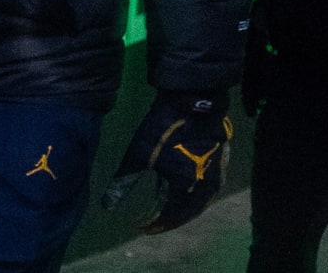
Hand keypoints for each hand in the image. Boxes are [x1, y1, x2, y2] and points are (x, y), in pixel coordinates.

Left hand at [101, 90, 234, 233]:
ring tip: (167, 209)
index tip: (142, 228)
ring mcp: (217, 174)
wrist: (192, 100)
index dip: (156, 225)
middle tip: (155, 223)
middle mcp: (206, 188)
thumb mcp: (139, 155)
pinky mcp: (221, 162)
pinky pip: (208, 188)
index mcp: (186, 189)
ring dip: (184, 208)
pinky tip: (184, 189)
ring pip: (200, 201)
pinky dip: (194, 194)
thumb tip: (106, 206)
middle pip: (188, 212)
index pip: (171, 217)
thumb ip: (124, 182)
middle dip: (171, 219)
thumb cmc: (163, 128)